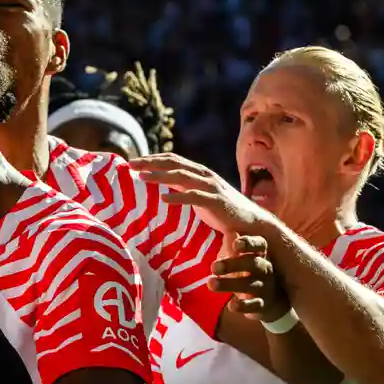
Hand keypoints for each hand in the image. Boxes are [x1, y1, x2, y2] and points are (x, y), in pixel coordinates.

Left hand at [130, 153, 271, 234]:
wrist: (253, 225)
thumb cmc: (224, 212)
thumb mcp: (200, 196)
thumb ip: (184, 188)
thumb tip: (162, 186)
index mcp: (200, 173)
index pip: (173, 160)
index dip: (153, 158)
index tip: (134, 161)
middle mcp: (205, 176)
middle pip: (174, 163)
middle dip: (151, 162)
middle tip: (130, 163)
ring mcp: (212, 188)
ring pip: (182, 177)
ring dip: (160, 175)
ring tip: (141, 177)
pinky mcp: (217, 203)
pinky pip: (195, 197)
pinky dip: (179, 196)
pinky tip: (163, 198)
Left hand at [210, 235, 289, 322]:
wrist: (272, 302)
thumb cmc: (250, 273)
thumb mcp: (242, 258)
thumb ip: (233, 245)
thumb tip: (225, 228)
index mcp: (260, 254)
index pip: (259, 244)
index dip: (249, 244)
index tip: (235, 244)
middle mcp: (265, 269)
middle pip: (253, 264)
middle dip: (233, 264)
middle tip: (213, 266)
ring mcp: (265, 287)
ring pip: (250, 285)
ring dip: (229, 284)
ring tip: (211, 283)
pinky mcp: (262, 305)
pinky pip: (254, 305)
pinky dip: (243, 306)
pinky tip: (231, 306)